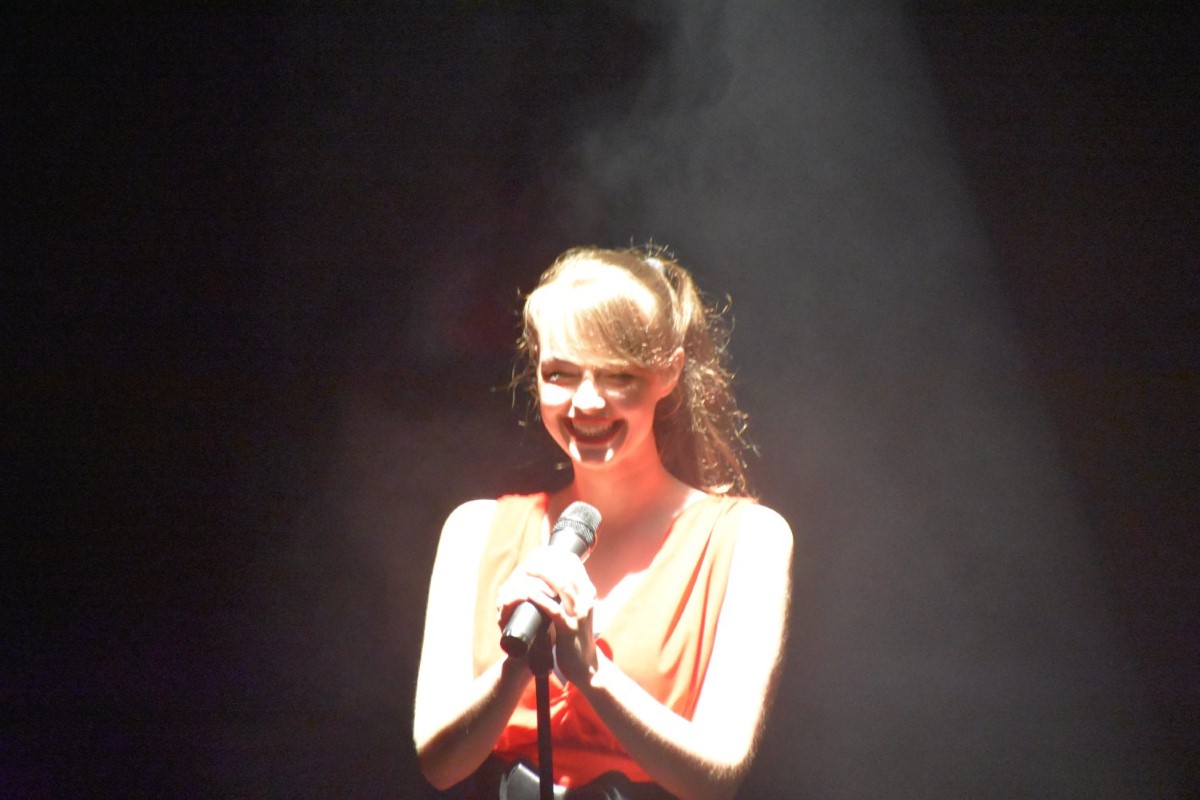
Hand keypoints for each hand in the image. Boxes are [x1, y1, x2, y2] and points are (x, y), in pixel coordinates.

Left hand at [495, 546, 597, 681]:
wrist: (586, 666)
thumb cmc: (576, 638)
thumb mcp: (579, 612)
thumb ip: (571, 596)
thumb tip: (555, 580)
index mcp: (588, 594)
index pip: (575, 566)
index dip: (558, 555)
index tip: (542, 551)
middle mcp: (586, 601)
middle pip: (567, 572)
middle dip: (548, 562)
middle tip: (531, 558)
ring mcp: (578, 614)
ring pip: (561, 586)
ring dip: (542, 576)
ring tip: (527, 569)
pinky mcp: (568, 628)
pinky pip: (553, 609)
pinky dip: (539, 598)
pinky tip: (529, 593)